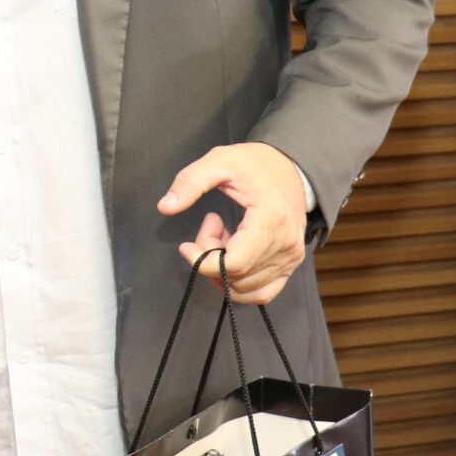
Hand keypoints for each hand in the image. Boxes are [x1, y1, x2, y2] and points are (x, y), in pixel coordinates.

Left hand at [159, 143, 311, 304]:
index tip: (186, 246)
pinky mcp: (290, 265)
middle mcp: (286, 245)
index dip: (202, 261)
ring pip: (245, 287)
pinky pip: (261, 293)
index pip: (233, 263)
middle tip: (208, 227)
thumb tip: (165, 207)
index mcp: (271, 220)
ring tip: (222, 237)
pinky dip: (239, 284)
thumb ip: (190, 182)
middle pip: (236, 275)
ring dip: (223, 269)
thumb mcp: (218, 162)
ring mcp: (290, 258)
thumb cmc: (255, 164)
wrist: (290, 166)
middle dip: (210, 257)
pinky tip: (231, 257)